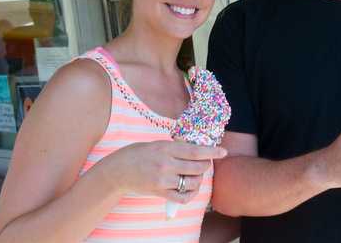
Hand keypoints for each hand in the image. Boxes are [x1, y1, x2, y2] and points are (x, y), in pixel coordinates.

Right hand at [110, 140, 226, 203]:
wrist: (118, 171)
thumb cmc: (137, 154)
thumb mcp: (157, 144)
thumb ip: (174, 147)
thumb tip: (195, 149)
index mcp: (166, 147)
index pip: (195, 150)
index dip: (211, 152)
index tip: (223, 152)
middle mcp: (166, 163)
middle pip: (197, 167)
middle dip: (206, 166)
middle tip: (206, 164)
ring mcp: (163, 179)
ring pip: (192, 182)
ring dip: (199, 180)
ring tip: (196, 176)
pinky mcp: (160, 192)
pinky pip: (182, 197)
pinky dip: (190, 195)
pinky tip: (191, 190)